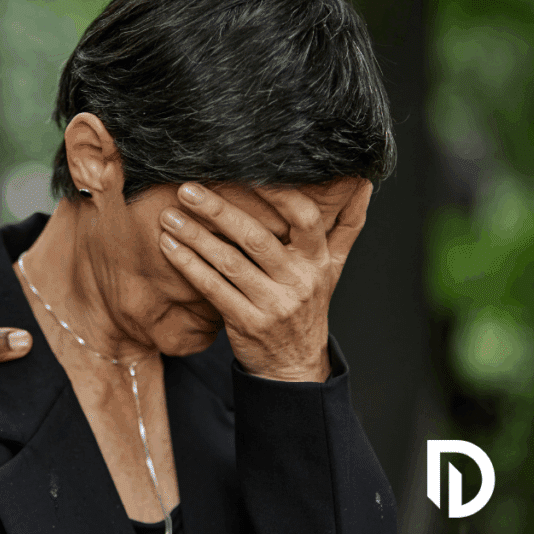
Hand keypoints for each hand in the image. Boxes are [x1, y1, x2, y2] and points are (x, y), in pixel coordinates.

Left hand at [158, 180, 372, 381]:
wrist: (295, 364)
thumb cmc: (308, 304)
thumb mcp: (332, 267)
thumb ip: (347, 224)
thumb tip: (364, 182)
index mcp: (317, 260)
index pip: (303, 218)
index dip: (277, 193)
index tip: (244, 169)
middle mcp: (298, 280)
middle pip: (256, 237)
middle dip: (219, 210)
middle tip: (188, 188)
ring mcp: (273, 303)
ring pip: (229, 262)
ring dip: (195, 236)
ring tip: (168, 215)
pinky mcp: (246, 322)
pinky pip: (212, 288)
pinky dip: (188, 265)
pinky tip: (169, 246)